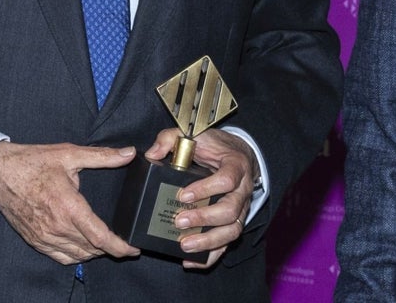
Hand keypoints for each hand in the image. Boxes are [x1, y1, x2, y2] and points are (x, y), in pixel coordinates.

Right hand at [0, 141, 140, 264]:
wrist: (0, 173)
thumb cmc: (33, 163)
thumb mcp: (69, 154)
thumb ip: (102, 156)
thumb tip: (129, 153)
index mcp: (68, 207)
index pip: (100, 237)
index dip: (120, 247)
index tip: (133, 248)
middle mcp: (57, 227)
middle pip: (92, 249)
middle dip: (111, 248)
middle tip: (124, 240)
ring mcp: (45, 237)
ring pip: (78, 256)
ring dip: (95, 253)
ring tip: (108, 244)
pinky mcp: (36, 241)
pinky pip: (61, 257)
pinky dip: (76, 256)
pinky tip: (84, 248)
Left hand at [144, 128, 259, 268]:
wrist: (239, 154)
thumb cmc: (216, 145)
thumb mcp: (196, 134)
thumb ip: (171, 138)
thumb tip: (152, 153)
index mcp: (236, 165)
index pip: (227, 180)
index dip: (206, 189)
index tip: (183, 195)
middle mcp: (243, 190)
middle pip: (230, 210)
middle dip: (204, 219)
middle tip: (179, 222)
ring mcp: (241, 208)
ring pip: (232, 231)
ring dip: (208, 241)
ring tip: (184, 246)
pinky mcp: (234, 222)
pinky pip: (227, 244)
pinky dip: (211, 256)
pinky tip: (190, 261)